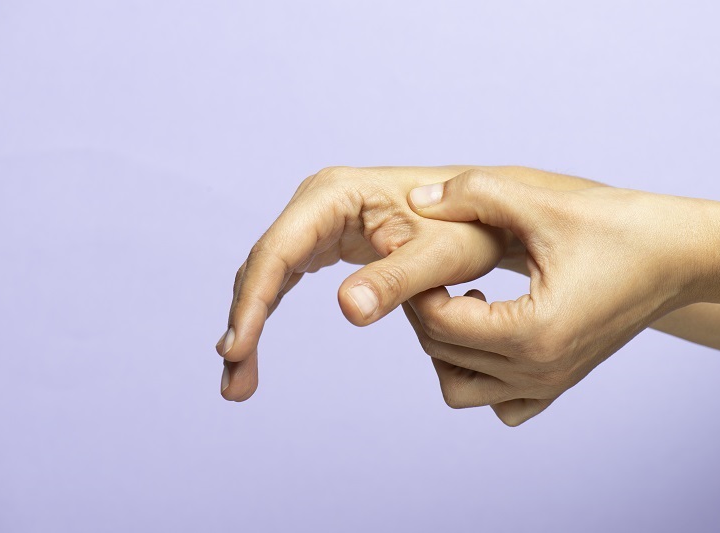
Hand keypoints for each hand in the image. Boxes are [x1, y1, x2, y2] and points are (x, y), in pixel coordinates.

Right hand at [215, 166, 508, 400]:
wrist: (485, 214)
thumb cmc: (469, 228)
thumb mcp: (441, 256)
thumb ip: (397, 280)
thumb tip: (348, 310)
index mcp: (337, 194)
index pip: (280, 250)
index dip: (252, 302)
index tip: (236, 350)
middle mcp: (318, 201)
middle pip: (264, 264)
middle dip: (244, 321)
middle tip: (234, 383)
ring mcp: (319, 219)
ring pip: (268, 273)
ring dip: (249, 322)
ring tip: (238, 380)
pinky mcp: (326, 239)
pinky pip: (285, 277)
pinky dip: (268, 313)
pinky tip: (254, 348)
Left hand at [404, 169, 719, 425]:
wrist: (683, 256)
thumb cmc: (622, 227)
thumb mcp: (543, 203)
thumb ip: (475, 194)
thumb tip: (417, 198)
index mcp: (532, 332)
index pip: (438, 321)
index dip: (416, 284)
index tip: (418, 250)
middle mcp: (539, 371)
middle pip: (442, 354)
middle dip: (424, 309)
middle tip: (432, 267)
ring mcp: (551, 383)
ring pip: (461, 388)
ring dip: (445, 347)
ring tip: (462, 297)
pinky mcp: (560, 382)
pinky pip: (501, 402)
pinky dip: (481, 374)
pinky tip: (491, 326)